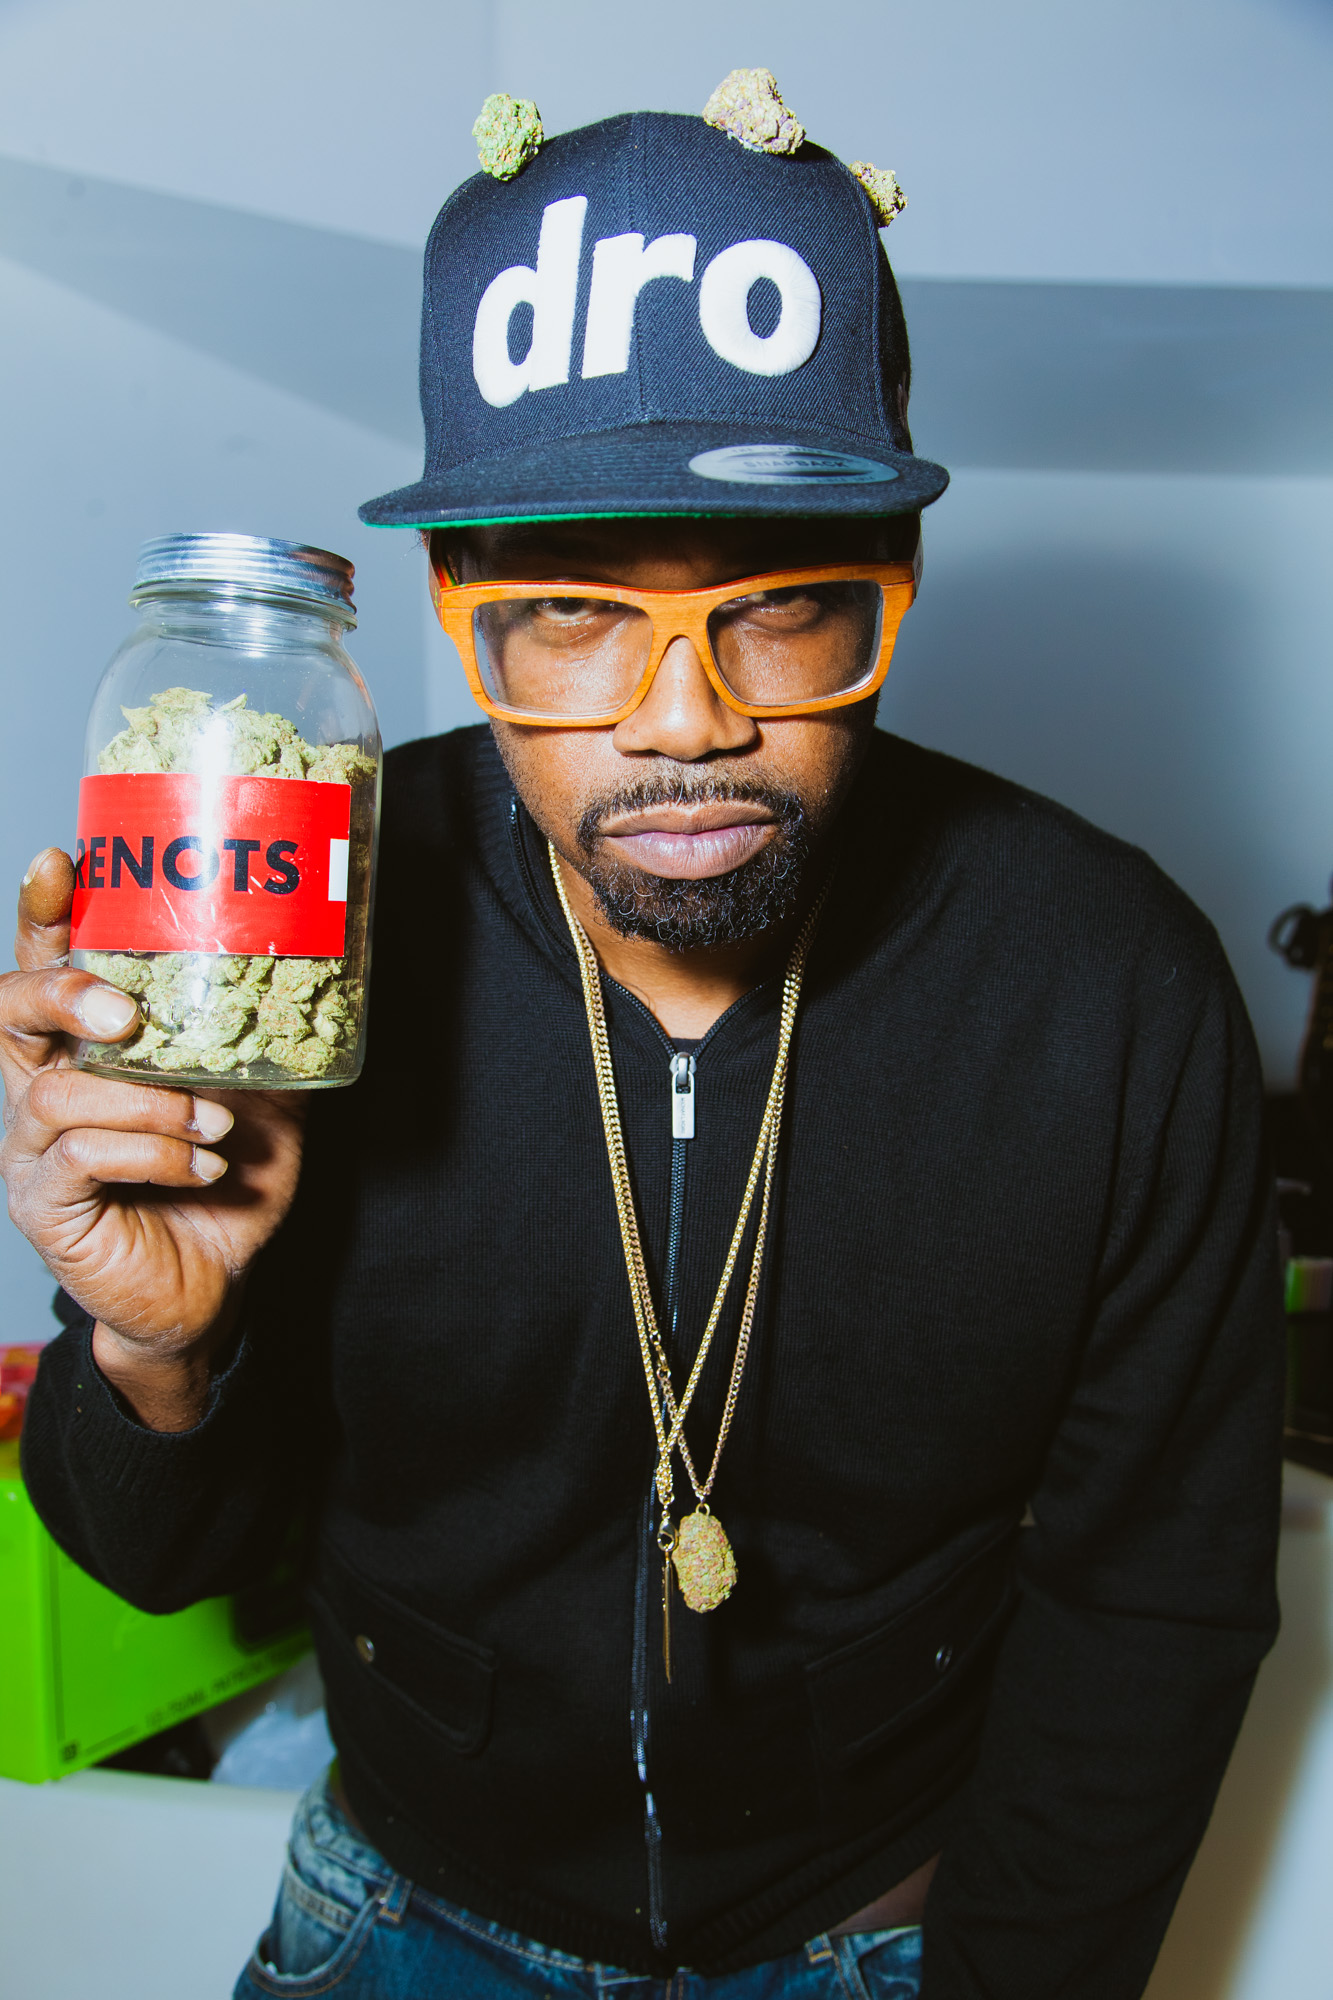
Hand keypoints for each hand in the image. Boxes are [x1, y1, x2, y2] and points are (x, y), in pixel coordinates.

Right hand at [0, 849, 306, 1429]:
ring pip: (59, 1093)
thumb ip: (270, 1043)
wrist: (211, 1289)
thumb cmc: (221, 1182)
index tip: (64, 860)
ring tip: (215, 1126)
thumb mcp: (262, 1098)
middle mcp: (42, 1085)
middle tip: (129, 1012)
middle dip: (65, 992)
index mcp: (84, 1046)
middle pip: (9, 1010)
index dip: (44, 911)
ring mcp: (32, 1148)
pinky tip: (202, 1167)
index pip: (43, 963)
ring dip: (149, 1102)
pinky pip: (79, 1158)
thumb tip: (330, 978)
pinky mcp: (46, 1205)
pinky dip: (152, 1154)